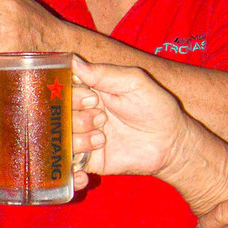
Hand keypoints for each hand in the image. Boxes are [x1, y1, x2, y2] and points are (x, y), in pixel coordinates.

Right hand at [70, 56, 187, 190]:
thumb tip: (72, 61)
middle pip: (55, 114)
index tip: (92, 98)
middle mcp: (79, 113)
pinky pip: (67, 166)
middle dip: (76, 116)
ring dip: (79, 137)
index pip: (60, 88)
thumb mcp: (134, 82)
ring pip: (60, 138)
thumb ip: (104, 73)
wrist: (171, 143)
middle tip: (101, 117)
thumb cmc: (155, 106)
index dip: (70, 93)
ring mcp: (82, 138)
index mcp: (87, 91)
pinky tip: (91, 157)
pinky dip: (71, 166)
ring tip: (102, 137)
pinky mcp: (88, 161)